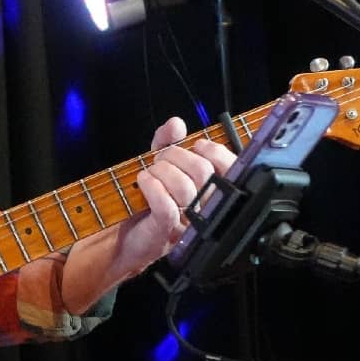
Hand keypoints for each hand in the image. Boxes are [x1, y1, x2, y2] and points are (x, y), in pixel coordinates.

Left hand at [111, 118, 235, 277]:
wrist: (129, 236)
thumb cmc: (149, 201)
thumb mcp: (159, 164)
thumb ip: (168, 141)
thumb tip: (176, 124)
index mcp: (211, 191)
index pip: (230, 167)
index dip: (213, 151)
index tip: (195, 146)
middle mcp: (204, 208)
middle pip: (202, 171)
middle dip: (176, 156)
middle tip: (160, 160)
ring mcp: (187, 221)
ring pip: (184, 187)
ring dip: (161, 171)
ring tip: (150, 173)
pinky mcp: (166, 230)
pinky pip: (166, 204)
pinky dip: (151, 186)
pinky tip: (143, 181)